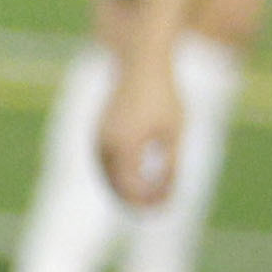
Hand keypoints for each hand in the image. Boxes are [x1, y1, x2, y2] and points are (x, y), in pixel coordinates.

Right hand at [97, 48, 184, 205]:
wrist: (140, 62)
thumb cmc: (163, 95)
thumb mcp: (174, 132)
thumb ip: (170, 165)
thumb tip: (166, 194)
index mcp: (125, 146)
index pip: (132, 190)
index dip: (149, 203)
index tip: (166, 206)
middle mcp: (105, 146)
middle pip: (116, 188)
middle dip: (136, 202)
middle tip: (158, 209)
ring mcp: (97, 139)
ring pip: (108, 178)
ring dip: (126, 190)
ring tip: (151, 194)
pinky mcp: (97, 133)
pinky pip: (105, 165)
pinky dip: (120, 176)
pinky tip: (139, 175)